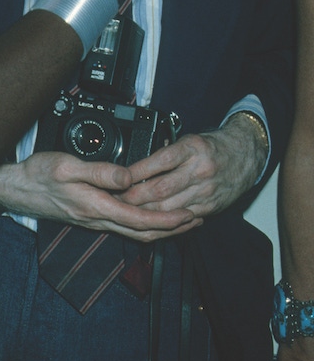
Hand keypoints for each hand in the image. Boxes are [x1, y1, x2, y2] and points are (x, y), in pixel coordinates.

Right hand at [0, 152, 201, 239]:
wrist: (15, 188)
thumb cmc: (38, 174)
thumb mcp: (67, 165)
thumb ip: (99, 171)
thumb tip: (129, 177)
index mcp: (96, 206)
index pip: (140, 218)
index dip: (168, 220)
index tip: (189, 215)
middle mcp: (97, 218)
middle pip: (142, 231)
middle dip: (173, 228)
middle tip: (197, 219)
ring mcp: (93, 219)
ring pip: (134, 231)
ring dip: (161, 228)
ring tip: (182, 220)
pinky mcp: (90, 216)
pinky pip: (123, 225)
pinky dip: (143, 224)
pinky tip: (150, 216)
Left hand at [122, 115, 265, 218]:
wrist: (246, 156)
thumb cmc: (212, 146)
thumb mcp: (189, 140)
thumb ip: (166, 152)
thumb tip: (138, 166)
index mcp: (192, 148)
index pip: (159, 161)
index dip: (136, 172)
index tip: (118, 178)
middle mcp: (199, 170)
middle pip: (160, 189)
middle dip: (134, 197)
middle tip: (115, 199)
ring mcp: (205, 191)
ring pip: (168, 208)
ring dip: (144, 212)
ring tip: (126, 211)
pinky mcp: (210, 207)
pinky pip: (182, 218)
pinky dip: (164, 221)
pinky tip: (149, 221)